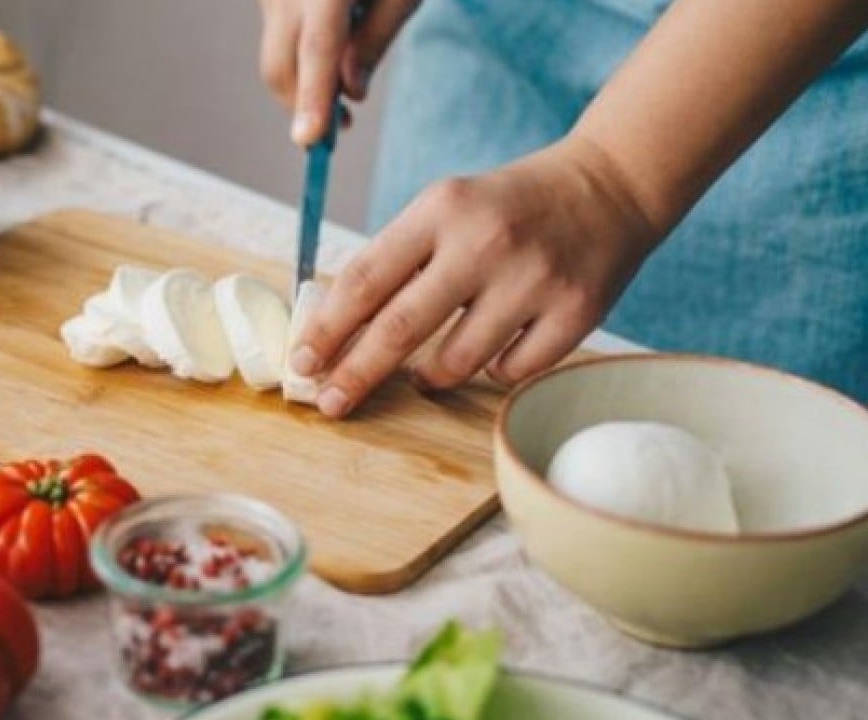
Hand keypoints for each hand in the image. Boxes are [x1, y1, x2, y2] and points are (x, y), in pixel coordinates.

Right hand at [258, 0, 419, 143]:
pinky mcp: (268, 0)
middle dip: (305, 106)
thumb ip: (375, 40)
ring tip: (340, 93)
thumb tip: (350, 94)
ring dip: (303, 87)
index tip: (310, 139)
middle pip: (282, 66)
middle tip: (344, 125)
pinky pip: (277, 43)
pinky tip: (329, 59)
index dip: (313, 98)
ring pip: (275, 60)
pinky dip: (299, 63)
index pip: (317, 49)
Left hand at [289, 137, 662, 417]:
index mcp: (440, 210)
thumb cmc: (506, 208)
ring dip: (428, 377)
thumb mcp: (445, 209)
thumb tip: (333, 329)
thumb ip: (396, 260)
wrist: (609, 186)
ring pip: (455, 362)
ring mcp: (533, 278)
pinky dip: (492, 369)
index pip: (365, 279)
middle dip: (355, 374)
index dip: (326, 329)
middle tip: (330, 403)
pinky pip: (509, 371)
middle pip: (400, 328)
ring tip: (422, 372)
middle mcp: (485, 242)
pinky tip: (495, 347)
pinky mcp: (576, 311)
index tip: (301, 363)